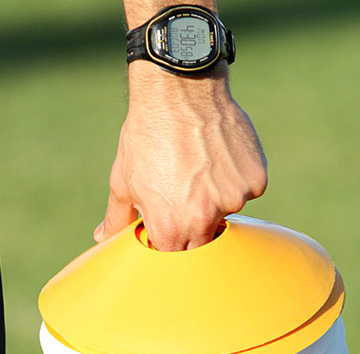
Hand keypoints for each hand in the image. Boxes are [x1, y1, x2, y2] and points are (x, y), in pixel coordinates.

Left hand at [94, 61, 266, 250]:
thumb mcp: (123, 179)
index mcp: (170, 227)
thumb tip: (103, 237)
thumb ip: (117, 217)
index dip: (169, 241)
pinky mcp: (256, 180)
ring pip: (227, 212)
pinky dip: (235, 178)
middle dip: (193, 225)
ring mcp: (234, 199)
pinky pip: (247, 190)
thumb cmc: (145, 136)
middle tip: (183, 192)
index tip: (166, 224)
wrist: (179, 91)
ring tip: (199, 165)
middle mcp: (205, 219)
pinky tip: (218, 154)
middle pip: (204, 243)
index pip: (174, 257)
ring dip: (216, 198)